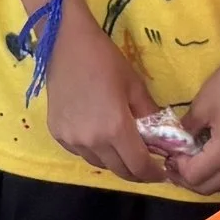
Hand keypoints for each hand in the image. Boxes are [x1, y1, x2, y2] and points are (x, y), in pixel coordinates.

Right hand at [44, 14, 165, 182]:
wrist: (65, 45)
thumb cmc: (105, 61)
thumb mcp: (135, 86)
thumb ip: (150, 115)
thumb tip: (162, 137)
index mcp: (115, 128)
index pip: (138, 166)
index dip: (153, 174)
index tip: (162, 173)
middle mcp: (92, 140)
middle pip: (119, 170)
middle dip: (136, 172)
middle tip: (147, 165)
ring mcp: (71, 139)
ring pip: (99, 163)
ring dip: (115, 162)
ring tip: (124, 149)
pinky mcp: (57, 134)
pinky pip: (81, 153)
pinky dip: (95, 151)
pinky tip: (101, 137)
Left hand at [172, 36, 219, 194]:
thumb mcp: (200, 106)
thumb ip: (185, 132)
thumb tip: (176, 146)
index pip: (194, 176)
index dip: (177, 168)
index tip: (170, 154)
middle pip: (209, 187)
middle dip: (189, 178)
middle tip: (176, 162)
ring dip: (207, 178)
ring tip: (194, 161)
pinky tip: (216, 157)